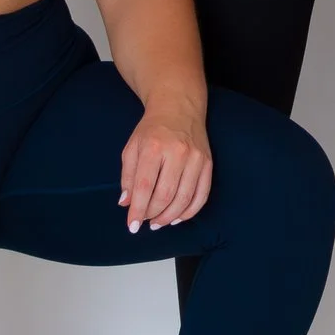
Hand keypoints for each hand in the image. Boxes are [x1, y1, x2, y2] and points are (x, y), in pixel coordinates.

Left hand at [120, 109, 212, 232]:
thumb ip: (127, 176)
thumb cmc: (152, 130)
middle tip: (145, 222)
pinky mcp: (208, 163)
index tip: (132, 226)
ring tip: (158, 223)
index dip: (137, 210)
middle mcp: (177, 152)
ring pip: (184, 198)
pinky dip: (189, 212)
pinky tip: (177, 218)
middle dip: (152, 214)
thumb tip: (126, 204)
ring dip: (169, 217)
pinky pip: (202, 195)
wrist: (179, 108)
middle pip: (165, 195)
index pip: (144, 186)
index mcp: (154, 147)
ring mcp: (196, 158)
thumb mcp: (132, 147)